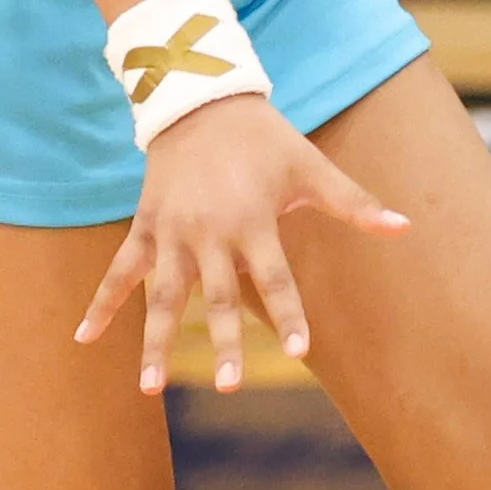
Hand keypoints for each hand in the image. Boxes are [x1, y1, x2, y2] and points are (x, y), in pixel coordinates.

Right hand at [75, 95, 406, 392]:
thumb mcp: (310, 166)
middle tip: (229, 386)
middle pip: (219, 297)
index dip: (290, 314)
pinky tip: (84, 339)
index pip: (276, 278)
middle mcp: (208, 232)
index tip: (301, 352)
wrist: (199, 99)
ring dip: (156, 342)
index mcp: (252, 220)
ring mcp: (171, 232)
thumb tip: (406, 227)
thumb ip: (355, 203)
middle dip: (224, 342)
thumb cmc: (264, 138)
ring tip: (151, 389)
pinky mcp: (145, 227)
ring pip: (162, 296)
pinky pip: (119, 272)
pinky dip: (101, 305)